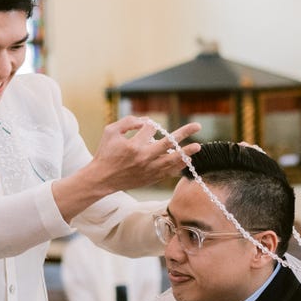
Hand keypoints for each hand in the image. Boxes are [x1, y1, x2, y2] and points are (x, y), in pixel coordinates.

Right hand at [87, 117, 201, 191]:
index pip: (150, 129)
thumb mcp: (110, 131)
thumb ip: (128, 122)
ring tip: (198, 146)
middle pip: (168, 143)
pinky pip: (170, 172)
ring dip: (186, 153)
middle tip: (197, 126)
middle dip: (184, 133)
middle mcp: (144, 158)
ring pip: (172, 160)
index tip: (148, 125)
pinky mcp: (152, 178)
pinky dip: (178, 166)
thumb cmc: (106, 153)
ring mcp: (150, 169)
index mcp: (134, 146)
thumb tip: (146, 121)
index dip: (150, 124)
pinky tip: (187, 160)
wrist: (103, 179)